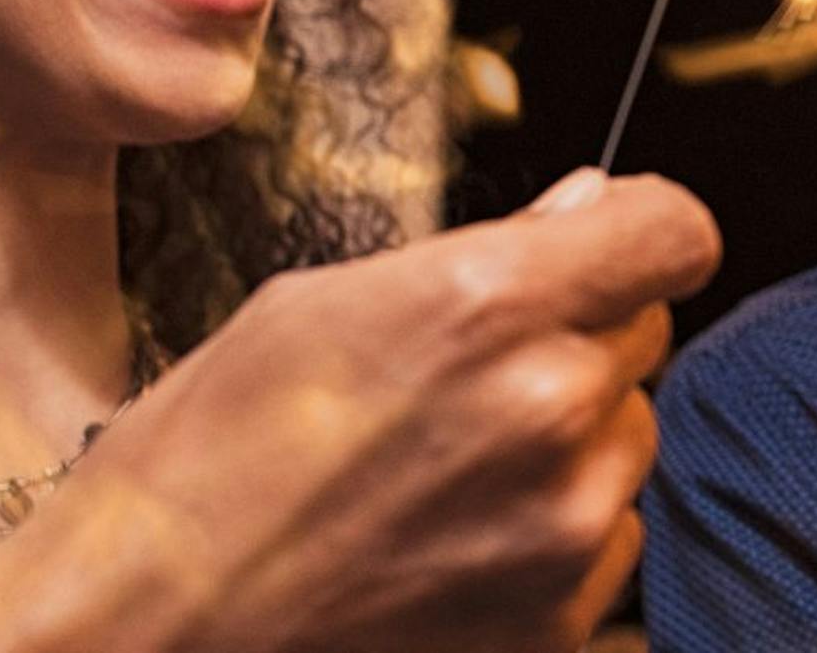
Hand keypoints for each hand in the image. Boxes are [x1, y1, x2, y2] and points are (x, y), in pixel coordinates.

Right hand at [0, 168, 721, 652]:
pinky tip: (450, 543)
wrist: (142, 636)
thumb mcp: (315, 307)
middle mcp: (551, 411)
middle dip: (577, 337)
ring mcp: (563, 528)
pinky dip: (553, 536)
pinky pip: (607, 543)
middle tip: (466, 376)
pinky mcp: (557, 624)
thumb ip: (481, 254)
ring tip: (443, 471)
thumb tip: (589, 207)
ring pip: (628, 441)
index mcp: (491, 305)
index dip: (639, 230)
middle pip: (645, 334)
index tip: (604, 243)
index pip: (674, 232)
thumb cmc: (200, 463)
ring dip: (569, 442)